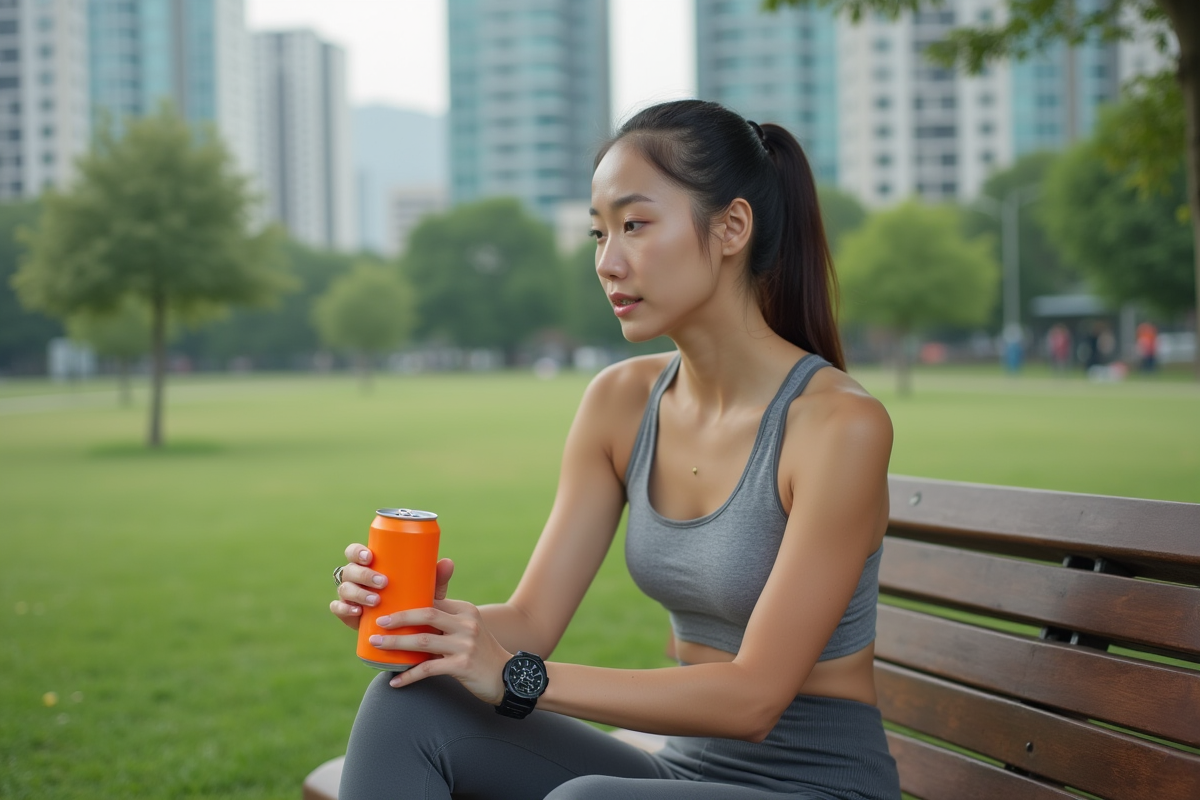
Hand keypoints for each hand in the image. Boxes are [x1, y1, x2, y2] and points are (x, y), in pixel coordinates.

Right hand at [330, 545, 454, 629]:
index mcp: (369, 565)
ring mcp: (350, 596)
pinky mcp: (348, 614)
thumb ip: (436, 577)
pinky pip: (337, 608)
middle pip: (350, 569)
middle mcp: (356, 578)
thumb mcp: (426, 589)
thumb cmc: (415, 601)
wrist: (408, 630)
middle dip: (363, 574)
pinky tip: (356, 612)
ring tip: (376, 600)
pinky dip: (344, 609)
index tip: (370, 556)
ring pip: (345, 588)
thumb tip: (448, 562)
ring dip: (358, 593)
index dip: (357, 551)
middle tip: (383, 582)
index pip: (355, 552)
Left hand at [370, 570, 511, 705]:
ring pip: (423, 641)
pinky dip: (409, 676)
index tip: (388, 607)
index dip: (409, 603)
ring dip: (396, 644)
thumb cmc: (480, 652)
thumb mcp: (468, 629)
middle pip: (426, 614)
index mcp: (465, 610)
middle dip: (399, 618)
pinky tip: (395, 682)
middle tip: (378, 623)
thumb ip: (445, 621)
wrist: (506, 677)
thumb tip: (411, 617)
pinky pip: (428, 669)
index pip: (433, 601)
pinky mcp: (462, 665)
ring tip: (377, 645)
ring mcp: (465, 644)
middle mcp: (466, 623)